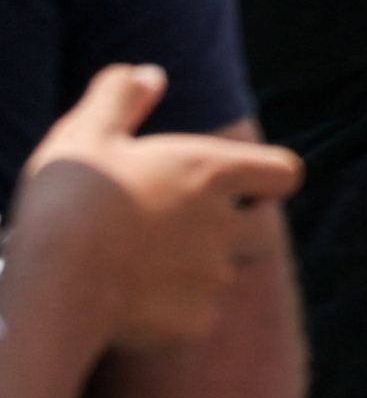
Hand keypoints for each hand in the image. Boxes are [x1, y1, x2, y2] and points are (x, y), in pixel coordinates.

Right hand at [14, 69, 300, 357]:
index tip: (230, 186)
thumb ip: (119, 97)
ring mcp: (215, 277)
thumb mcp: (84, 133)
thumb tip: (149, 74)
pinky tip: (125, 308)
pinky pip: (195, 318)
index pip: (283, 173)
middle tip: (167, 232)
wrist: (52, 282)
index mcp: (213, 173)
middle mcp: (228, 225)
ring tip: (134, 270)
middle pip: (258, 229)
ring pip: (221, 275)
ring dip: (193, 272)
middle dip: (228, 230)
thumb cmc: (68, 200)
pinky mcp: (195, 323)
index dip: (263, 179)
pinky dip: (170, 315)